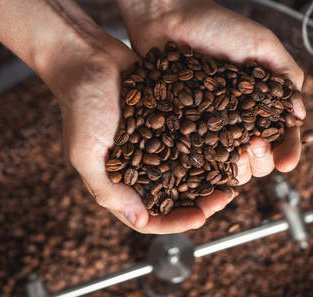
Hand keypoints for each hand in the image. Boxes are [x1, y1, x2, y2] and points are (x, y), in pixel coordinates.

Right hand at [53, 35, 227, 233]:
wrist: (89, 59)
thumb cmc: (80, 106)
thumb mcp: (85, 153)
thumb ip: (107, 189)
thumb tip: (139, 220)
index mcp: (118, 183)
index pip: (149, 216)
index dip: (175, 222)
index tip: (200, 218)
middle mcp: (141, 169)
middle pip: (175, 198)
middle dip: (200, 202)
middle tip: (224, 198)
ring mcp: (156, 146)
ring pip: (188, 172)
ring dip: (210, 177)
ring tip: (232, 176)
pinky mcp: (169, 123)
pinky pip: (192, 141)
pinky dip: (209, 146)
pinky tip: (227, 146)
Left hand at [117, 0, 304, 214]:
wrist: (170, 18)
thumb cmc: (218, 26)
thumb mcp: (262, 45)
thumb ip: (287, 75)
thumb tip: (301, 115)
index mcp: (262, 105)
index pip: (282, 137)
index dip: (287, 151)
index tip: (286, 161)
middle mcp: (238, 121)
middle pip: (258, 159)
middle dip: (262, 160)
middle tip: (254, 146)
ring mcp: (210, 128)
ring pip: (229, 166)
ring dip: (236, 169)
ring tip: (233, 156)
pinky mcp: (184, 129)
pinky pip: (196, 157)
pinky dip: (204, 166)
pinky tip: (207, 165)